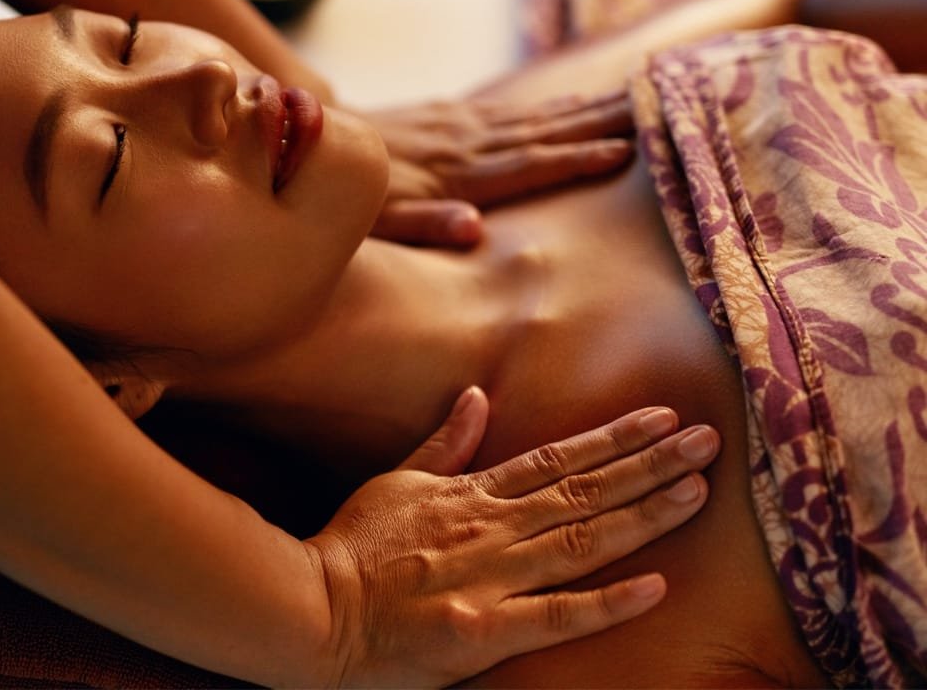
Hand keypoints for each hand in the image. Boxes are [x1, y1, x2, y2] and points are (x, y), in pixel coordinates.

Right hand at [304, 391, 717, 686]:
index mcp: (472, 495)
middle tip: (711, 442)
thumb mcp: (395, 480)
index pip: (558, 460)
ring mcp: (490, 577)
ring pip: (582, 540)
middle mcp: (492, 528)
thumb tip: (478, 395)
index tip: (665, 420)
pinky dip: (607, 602)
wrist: (314, 608)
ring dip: (645, 514)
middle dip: (651, 465)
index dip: (615, 440)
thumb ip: (445, 444)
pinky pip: (555, 615)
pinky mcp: (483, 630)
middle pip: (585, 491)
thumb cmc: (353, 546)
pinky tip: (656, 587)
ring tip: (699, 491)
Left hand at [362, 92, 634, 247]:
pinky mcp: (445, 117)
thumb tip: (473, 229)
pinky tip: (572, 101)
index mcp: (455, 174)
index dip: (577, 158)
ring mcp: (456, 126)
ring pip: (534, 116)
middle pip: (544, 132)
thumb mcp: (375, 222)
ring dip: (586, 107)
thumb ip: (422, 225)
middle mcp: (463, 143)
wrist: (301, 142)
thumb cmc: (343, 199)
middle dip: (602, 121)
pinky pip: (509, 111)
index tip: (628, 149)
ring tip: (638, 96)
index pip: (528, 165)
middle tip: (661, 107)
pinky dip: (548, 106)